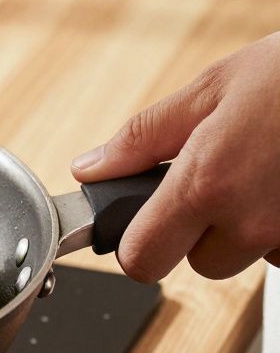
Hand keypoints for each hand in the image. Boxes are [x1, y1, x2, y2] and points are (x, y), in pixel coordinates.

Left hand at [71, 33, 279, 281]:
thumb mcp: (209, 90)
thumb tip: (91, 168)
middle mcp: (252, 222)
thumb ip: (142, 138)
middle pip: (200, 263)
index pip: (141, 260)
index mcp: (206, 184)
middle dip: (201, 230)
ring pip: (251, 257)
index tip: (140, 225)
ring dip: (251, 227)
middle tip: (220, 179)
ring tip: (266, 170)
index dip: (136, 244)